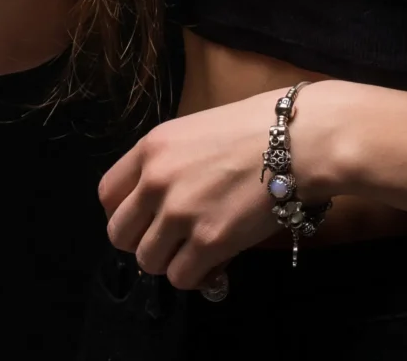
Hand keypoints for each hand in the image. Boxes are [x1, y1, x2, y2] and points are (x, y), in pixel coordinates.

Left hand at [96, 90, 289, 289]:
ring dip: (170, 262)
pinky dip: (196, 277)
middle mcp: (156, 181)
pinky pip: (180, 277)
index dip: (125, 213)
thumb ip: (169, 165)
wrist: (299, 140)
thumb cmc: (256, 129)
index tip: (145, 220)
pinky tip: (215, 263)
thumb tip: (160, 202)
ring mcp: (180, 212)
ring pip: (148, 261)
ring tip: (196, 252)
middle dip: (143, 242)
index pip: (107, 195)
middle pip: (119, 234)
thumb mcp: (195, 132)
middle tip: (171, 241)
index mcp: (151, 148)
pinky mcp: (209, 241)